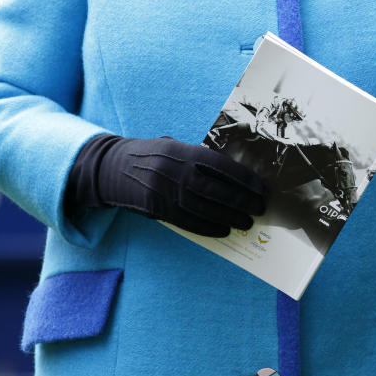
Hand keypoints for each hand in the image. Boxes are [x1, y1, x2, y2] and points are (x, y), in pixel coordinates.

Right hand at [71, 134, 265, 236]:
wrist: (114, 167)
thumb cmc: (154, 155)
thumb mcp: (176, 146)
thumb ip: (200, 157)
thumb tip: (233, 171)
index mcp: (184, 151)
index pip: (221, 166)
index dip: (244, 178)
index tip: (261, 187)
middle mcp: (176, 172)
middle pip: (216, 190)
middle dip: (242, 200)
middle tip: (260, 207)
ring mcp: (166, 192)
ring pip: (204, 208)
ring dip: (229, 217)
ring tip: (247, 222)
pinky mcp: (158, 209)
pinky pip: (187, 222)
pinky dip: (207, 227)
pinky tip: (223, 230)